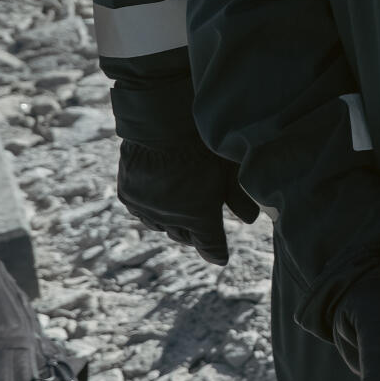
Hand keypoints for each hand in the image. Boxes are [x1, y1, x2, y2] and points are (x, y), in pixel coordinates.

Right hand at [116, 138, 258, 264]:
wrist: (161, 122)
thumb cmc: (204, 143)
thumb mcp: (229, 169)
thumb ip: (239, 197)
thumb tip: (251, 220)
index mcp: (199, 216)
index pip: (210, 244)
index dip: (217, 252)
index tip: (221, 257)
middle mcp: (170, 218)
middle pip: (184, 236)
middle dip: (195, 234)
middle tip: (203, 230)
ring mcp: (146, 208)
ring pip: (161, 226)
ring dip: (173, 223)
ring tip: (182, 215)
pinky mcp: (128, 196)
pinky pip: (141, 212)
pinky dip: (152, 211)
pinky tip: (160, 203)